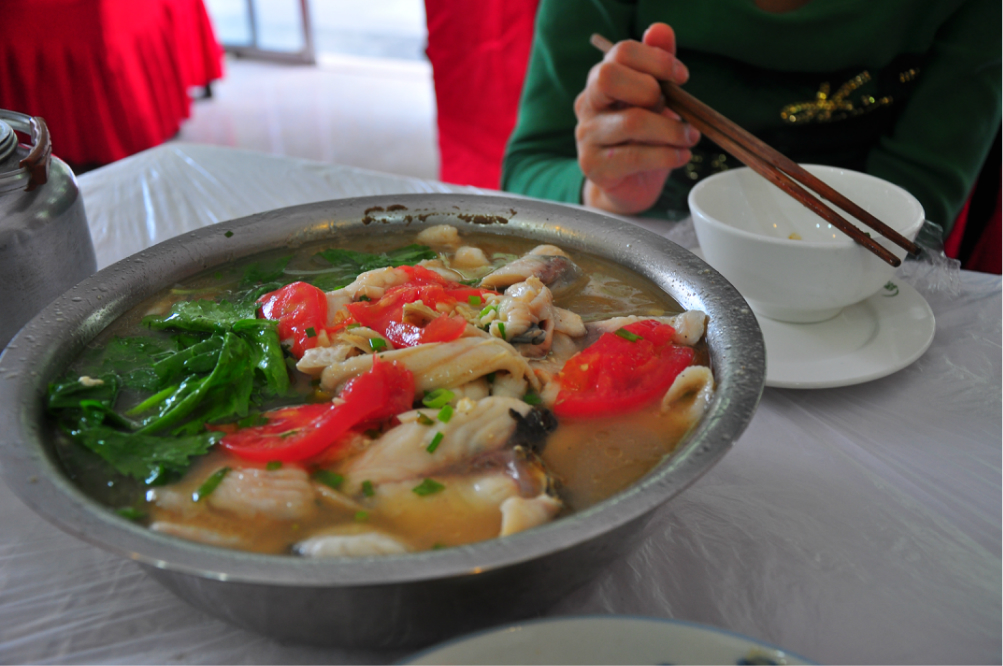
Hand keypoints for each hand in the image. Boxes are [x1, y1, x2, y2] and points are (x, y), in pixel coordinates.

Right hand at [574, 23, 699, 214]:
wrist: (628, 185)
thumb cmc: (644, 138)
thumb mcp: (655, 99)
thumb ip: (657, 63)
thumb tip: (659, 29)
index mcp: (601, 80)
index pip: (620, 53)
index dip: (656, 59)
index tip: (682, 76)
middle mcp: (588, 104)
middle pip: (608, 76)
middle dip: (651, 89)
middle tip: (672, 107)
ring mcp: (587, 136)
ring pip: (632, 121)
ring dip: (671, 129)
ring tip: (689, 137)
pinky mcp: (594, 166)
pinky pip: (634, 156)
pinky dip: (666, 155)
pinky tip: (680, 156)